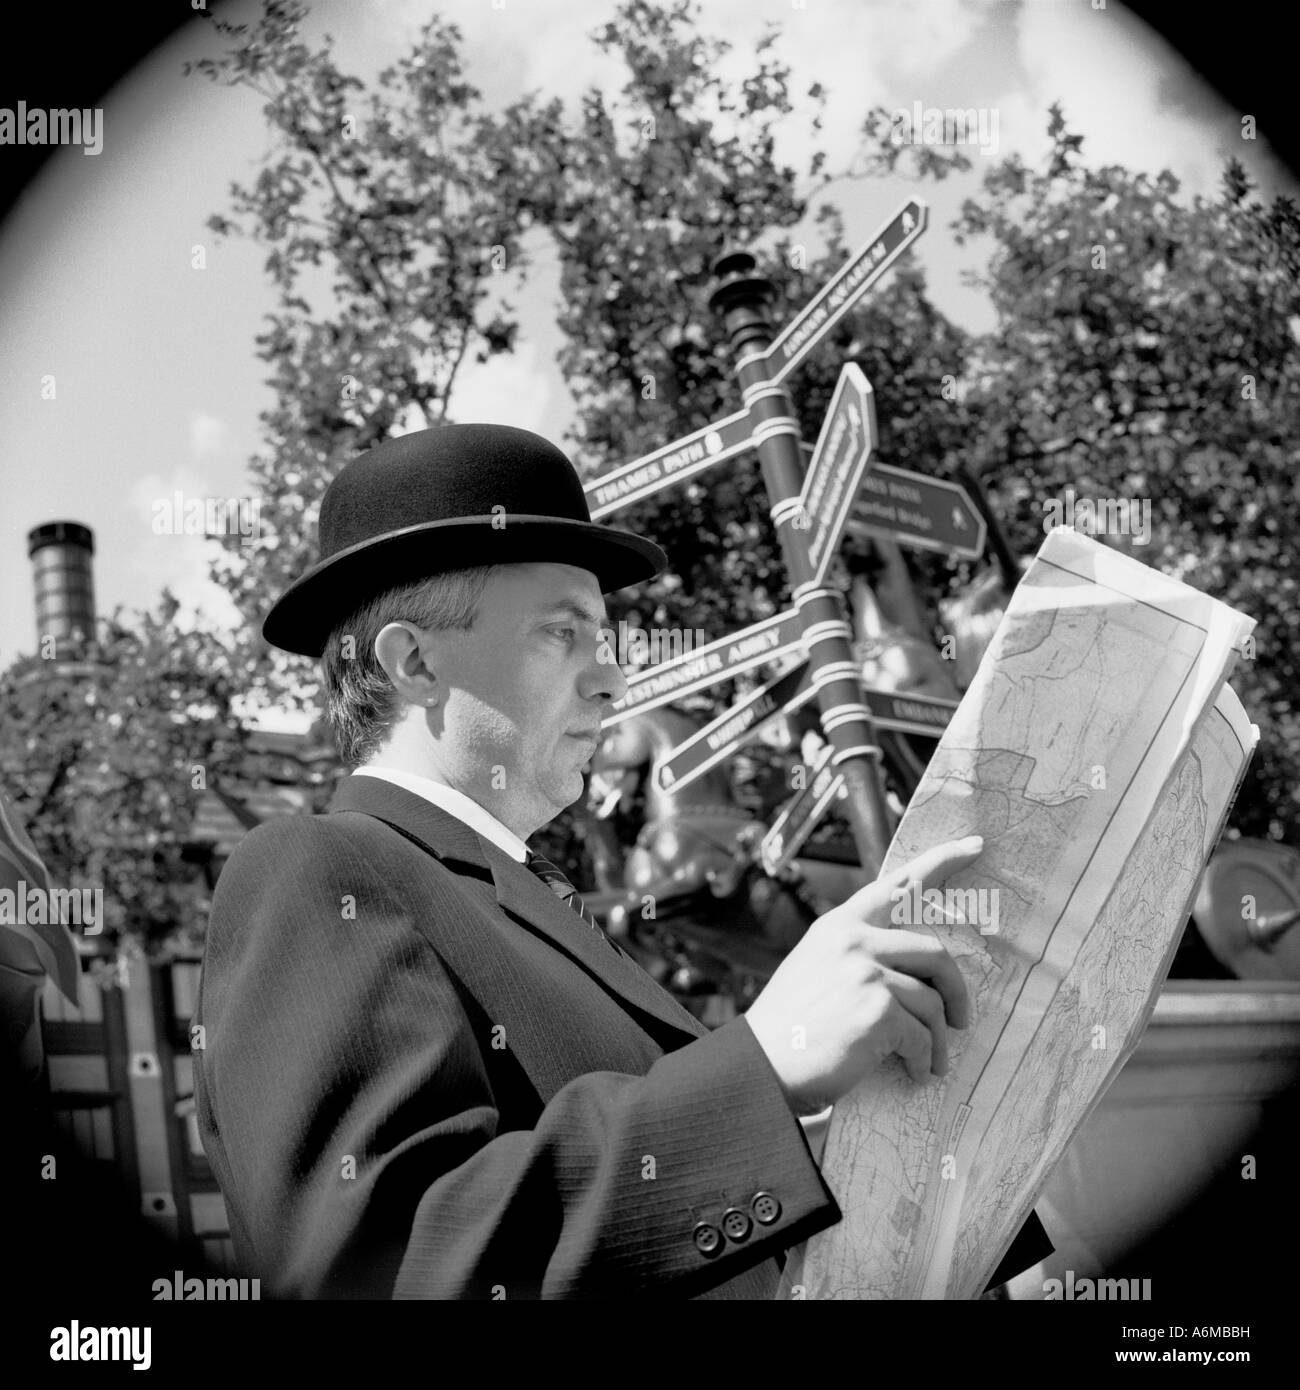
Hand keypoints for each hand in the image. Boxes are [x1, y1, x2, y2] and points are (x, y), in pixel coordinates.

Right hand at [745, 836, 981, 1109]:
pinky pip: (922, 1036)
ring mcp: (866, 972)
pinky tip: (913, 1073)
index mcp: (840, 925)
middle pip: (934, 953)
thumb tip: (914, 971)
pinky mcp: (877, 1009)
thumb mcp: (818, 968)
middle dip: (955, 991)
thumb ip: (858, 955)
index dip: (942, 861)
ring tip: (930, 1061)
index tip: (975, 845)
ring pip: (932, 1001)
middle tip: (959, 1019)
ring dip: (937, 1038)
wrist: (760, 1066)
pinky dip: (923, 1060)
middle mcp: (854, 940)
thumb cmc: (792, 1027)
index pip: (899, 884)